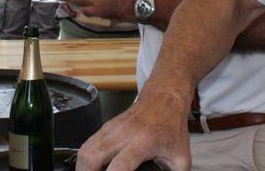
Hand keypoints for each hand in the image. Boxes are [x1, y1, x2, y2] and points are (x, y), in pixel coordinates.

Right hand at [76, 88, 191, 170]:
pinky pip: (88, 144)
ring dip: (84, 168)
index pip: (119, 166)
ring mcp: (112, 128)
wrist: (164, 100)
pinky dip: (86, 159)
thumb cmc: (171, 127)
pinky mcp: (106, 127)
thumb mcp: (180, 158)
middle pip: (92, 157)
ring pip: (86, 150)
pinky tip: (94, 168)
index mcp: (143, 142)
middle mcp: (123, 133)